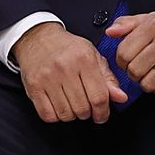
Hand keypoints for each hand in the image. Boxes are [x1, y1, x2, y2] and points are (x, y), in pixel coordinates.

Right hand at [12, 21, 127, 123]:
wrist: (37, 37)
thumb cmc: (67, 47)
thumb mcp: (93, 56)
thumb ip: (108, 78)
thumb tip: (121, 97)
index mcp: (84, 59)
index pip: (99, 97)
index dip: (103, 112)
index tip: (101, 115)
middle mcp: (65, 67)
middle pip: (82, 108)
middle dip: (87, 113)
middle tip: (85, 107)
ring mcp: (47, 77)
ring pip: (65, 114)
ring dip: (71, 115)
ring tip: (71, 105)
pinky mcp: (33, 86)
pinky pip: (47, 114)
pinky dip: (55, 116)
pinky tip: (58, 106)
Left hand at [107, 12, 154, 99]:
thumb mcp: (144, 21)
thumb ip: (124, 24)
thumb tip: (110, 32)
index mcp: (152, 26)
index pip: (124, 53)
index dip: (121, 61)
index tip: (127, 60)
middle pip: (135, 70)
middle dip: (132, 73)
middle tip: (138, 68)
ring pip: (148, 83)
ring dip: (145, 83)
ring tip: (149, 74)